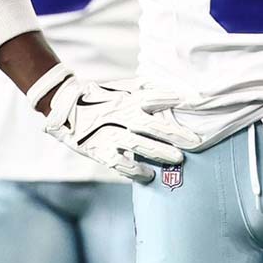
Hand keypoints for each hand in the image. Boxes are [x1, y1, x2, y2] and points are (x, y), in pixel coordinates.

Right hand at [42, 76, 200, 182]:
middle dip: (176, 134)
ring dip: (160, 153)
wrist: (66, 110)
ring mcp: (110, 134)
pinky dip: (135, 170)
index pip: (153, 97)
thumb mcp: (123, 88)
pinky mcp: (100, 151)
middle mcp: (120, 116)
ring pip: (140, 145)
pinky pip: (121, 164)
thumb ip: (148, 89)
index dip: (172, 98)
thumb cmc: (103, 98)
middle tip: (196, 142)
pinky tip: (149, 175)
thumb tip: (178, 93)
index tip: (192, 102)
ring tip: (178, 159)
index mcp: (127, 99)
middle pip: (152, 125)